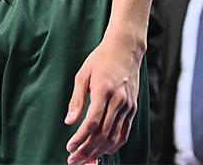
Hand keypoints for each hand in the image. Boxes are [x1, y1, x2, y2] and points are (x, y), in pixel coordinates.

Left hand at [64, 34, 141, 164]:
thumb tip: (69, 121)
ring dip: (99, 152)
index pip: (92, 122)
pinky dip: (114, 145)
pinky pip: (124, 132)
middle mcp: (119, 100)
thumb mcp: (83, 74)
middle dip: (87, 150)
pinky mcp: (133, 108)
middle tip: (74, 160)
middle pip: (103, 134)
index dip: (80, 138)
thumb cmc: (101, 59)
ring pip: (114, 137)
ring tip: (86, 160)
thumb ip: (76, 99)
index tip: (69, 147)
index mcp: (104, 90)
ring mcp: (128, 106)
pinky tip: (103, 151)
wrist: (126, 49)